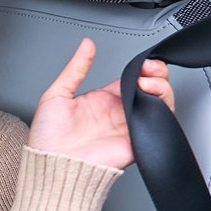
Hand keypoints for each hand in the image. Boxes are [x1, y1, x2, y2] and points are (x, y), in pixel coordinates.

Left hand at [27, 39, 173, 170]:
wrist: (52, 165)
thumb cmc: (48, 138)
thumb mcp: (57, 93)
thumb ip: (75, 68)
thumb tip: (86, 45)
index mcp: (102, 100)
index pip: (131, 79)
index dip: (141, 68)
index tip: (141, 62)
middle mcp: (118, 112)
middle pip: (150, 88)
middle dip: (156, 73)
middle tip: (149, 68)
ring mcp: (129, 126)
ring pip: (159, 102)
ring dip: (160, 87)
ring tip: (148, 81)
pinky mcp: (137, 141)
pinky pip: (159, 123)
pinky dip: (162, 107)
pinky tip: (150, 97)